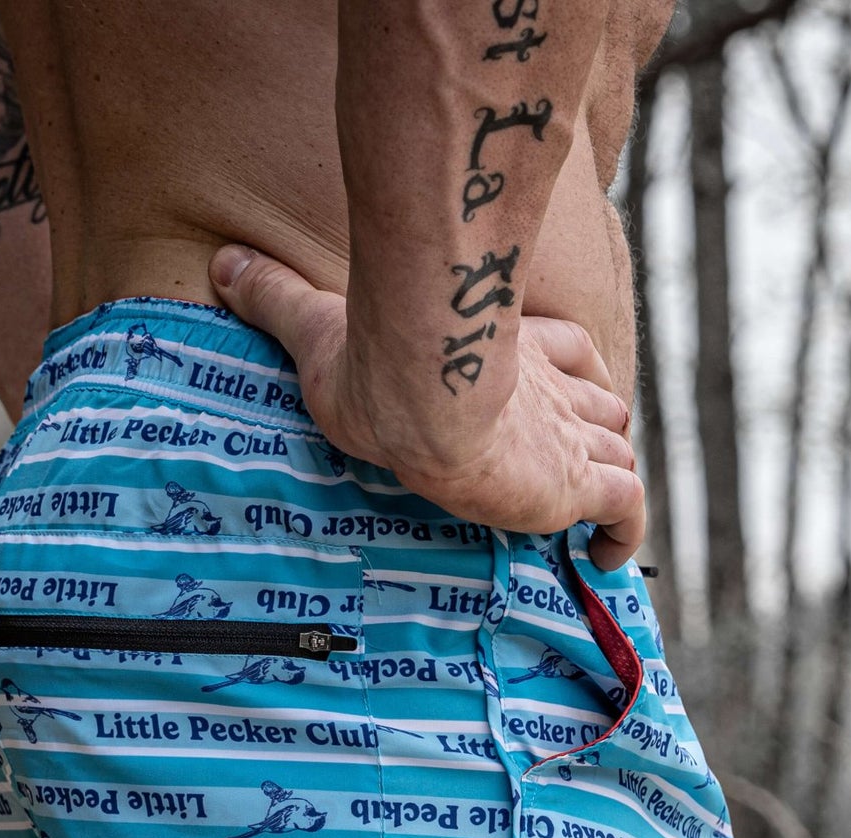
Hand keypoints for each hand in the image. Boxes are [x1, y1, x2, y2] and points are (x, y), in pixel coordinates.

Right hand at [210, 246, 645, 570]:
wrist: (417, 396)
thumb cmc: (373, 362)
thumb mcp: (315, 326)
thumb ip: (277, 298)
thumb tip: (222, 265)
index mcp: (510, 353)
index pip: (570, 355)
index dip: (574, 377)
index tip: (563, 401)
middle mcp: (551, 394)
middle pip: (605, 408)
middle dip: (596, 433)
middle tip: (572, 464)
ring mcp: (568, 440)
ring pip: (620, 455)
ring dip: (609, 480)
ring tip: (586, 515)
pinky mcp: (574, 486)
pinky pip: (629, 510)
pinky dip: (625, 535)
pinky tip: (605, 559)